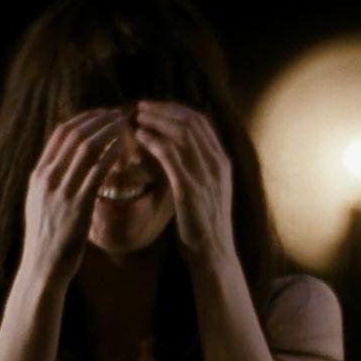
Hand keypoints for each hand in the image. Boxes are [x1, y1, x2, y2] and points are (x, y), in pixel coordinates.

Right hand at [22, 108, 128, 281]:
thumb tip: (67, 163)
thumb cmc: (46, 238)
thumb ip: (52, 181)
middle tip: (118, 115)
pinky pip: (97, 173)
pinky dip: (111, 156)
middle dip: (99, 121)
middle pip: (75, 136)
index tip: (101, 114)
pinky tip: (123, 151)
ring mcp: (62, 192)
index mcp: (39, 175)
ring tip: (124, 127)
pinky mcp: (78, 206)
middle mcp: (48, 179)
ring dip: (108, 133)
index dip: (84, 119)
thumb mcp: (41, 203)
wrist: (42, 267)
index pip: (60, 134)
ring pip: (86, 149)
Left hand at [131, 99, 234, 263]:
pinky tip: (139, 138)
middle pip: (191, 122)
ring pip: (181, 134)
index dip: (176, 110)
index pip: (201, 122)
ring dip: (156, 121)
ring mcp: (205, 175)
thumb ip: (197, 168)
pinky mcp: (190, 189)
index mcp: (222, 161)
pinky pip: (170, 156)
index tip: (156, 107)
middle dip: (164, 110)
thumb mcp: (208, 190)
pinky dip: (153, 142)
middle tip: (141, 106)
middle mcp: (217, 164)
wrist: (213, 253)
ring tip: (137, 118)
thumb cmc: (204, 225)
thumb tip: (177, 151)